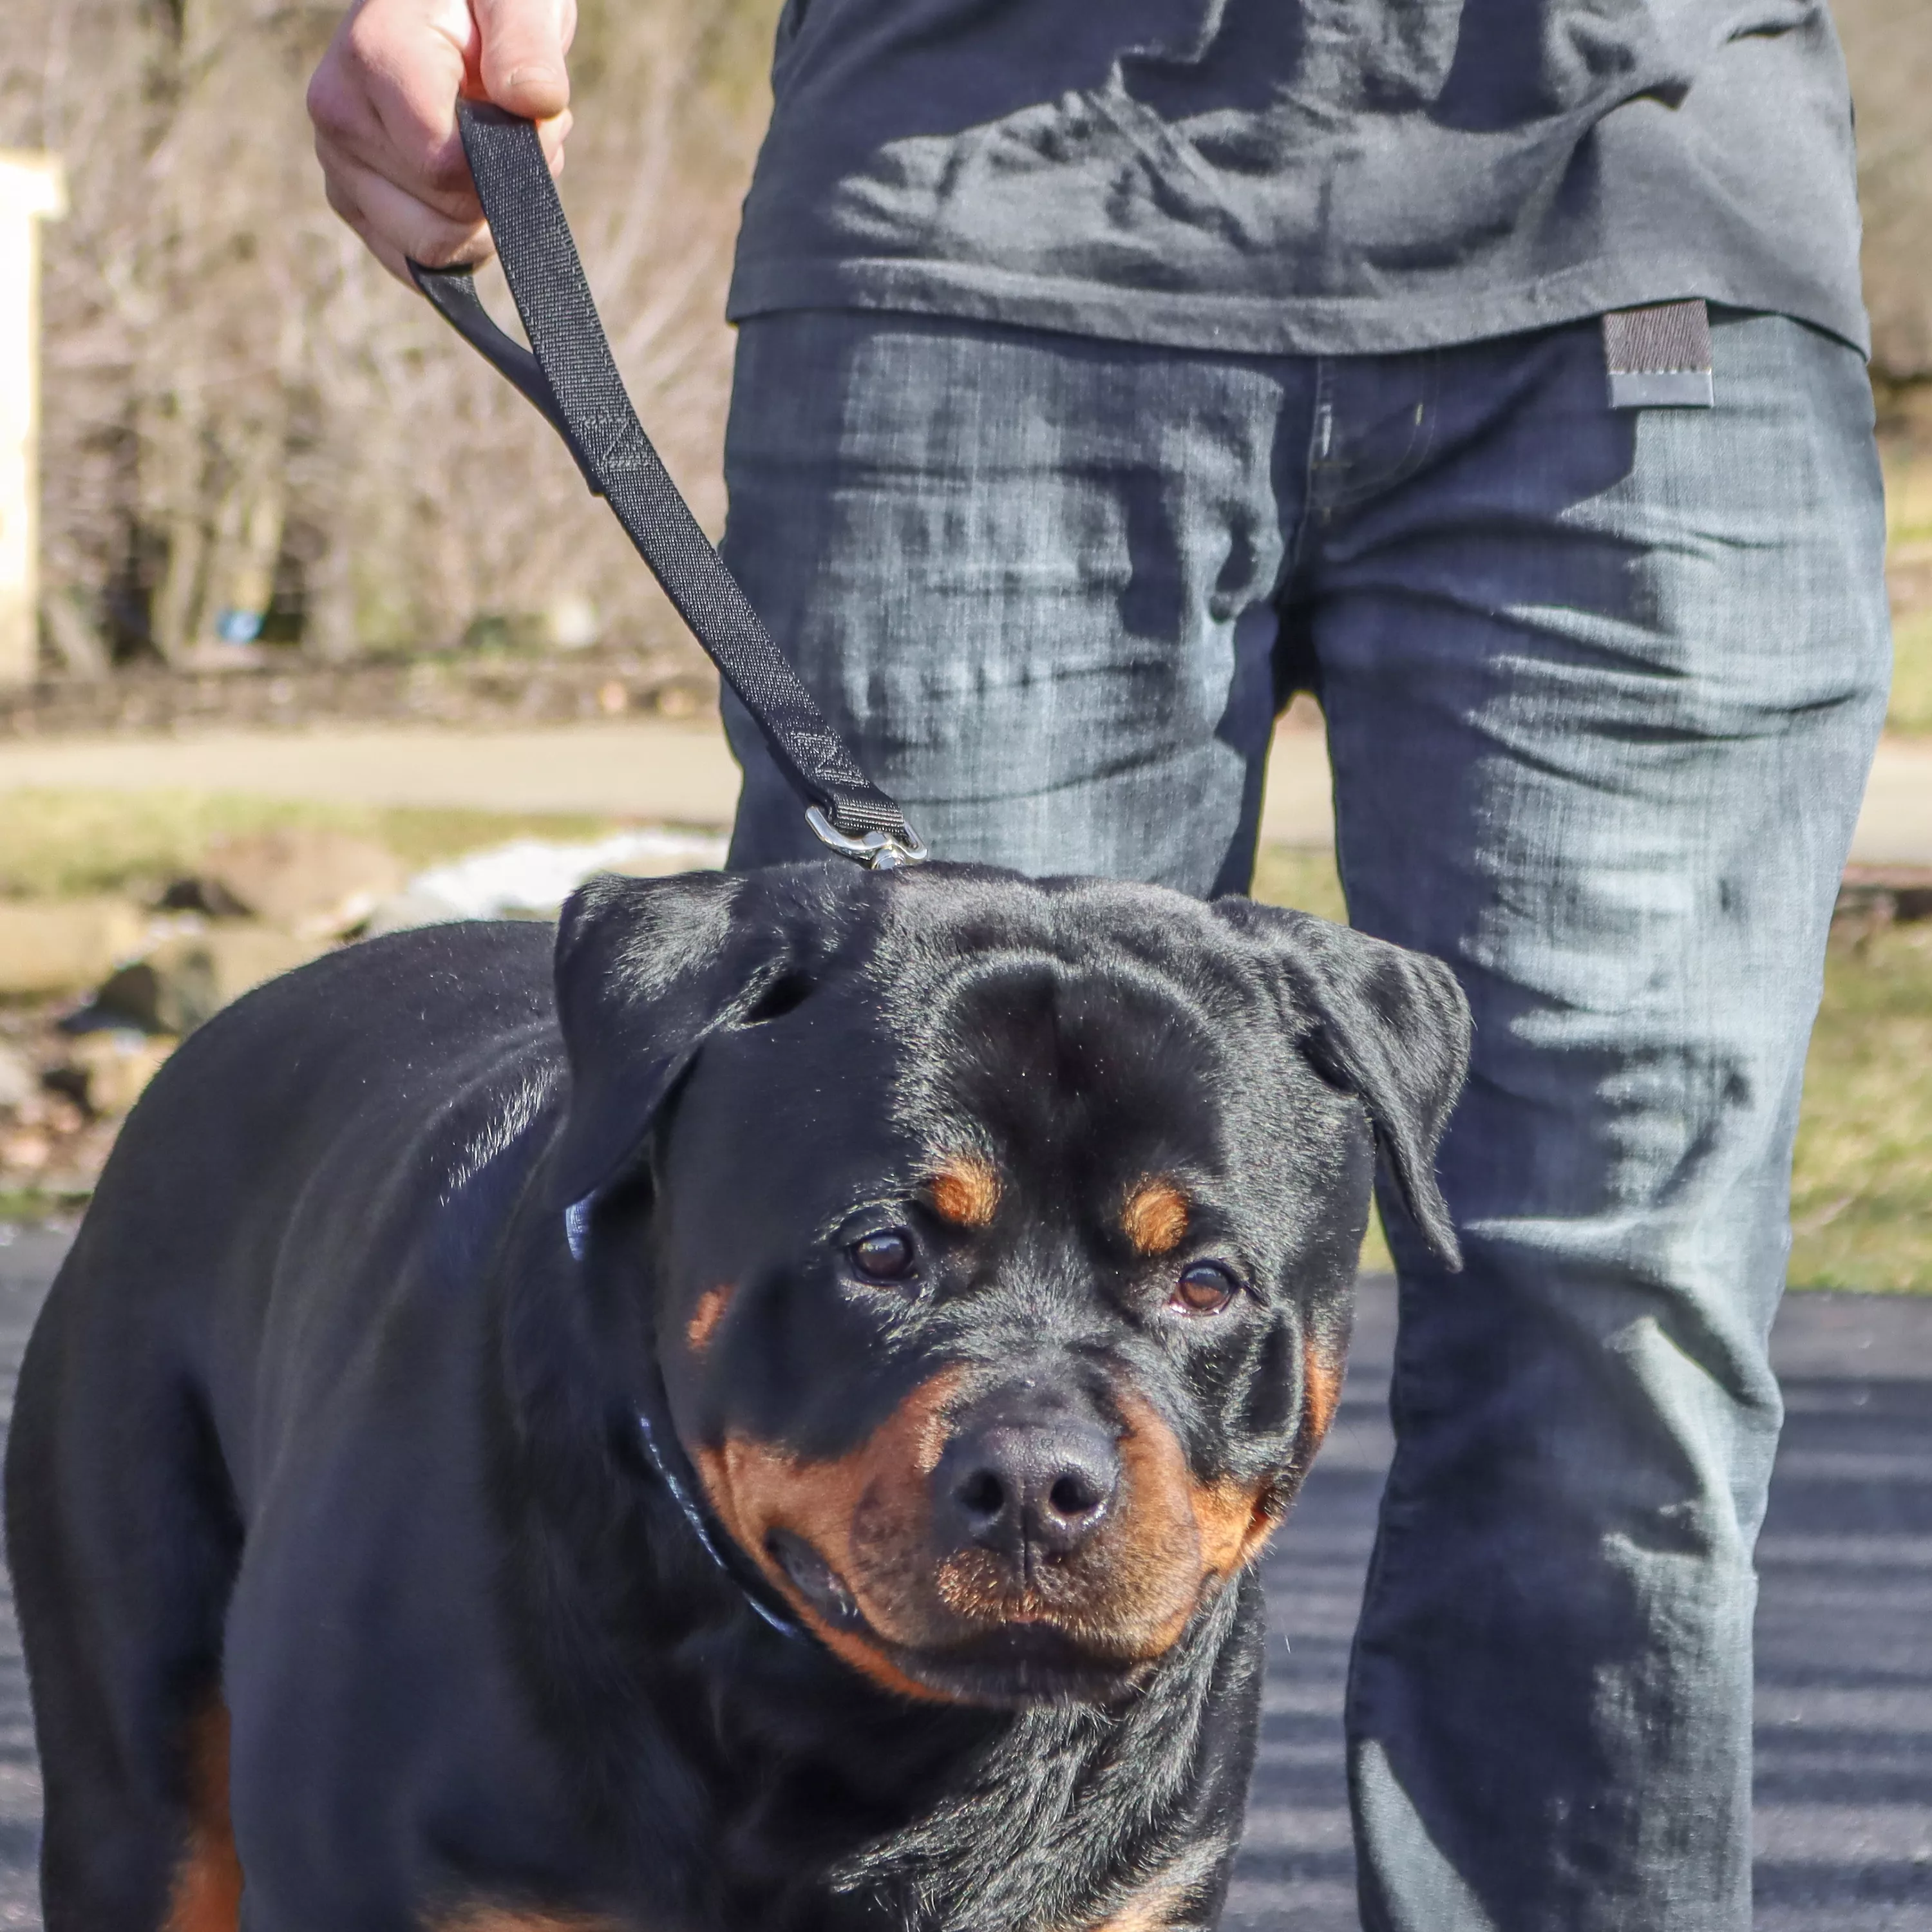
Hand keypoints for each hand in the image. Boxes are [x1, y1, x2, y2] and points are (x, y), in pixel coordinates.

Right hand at [308, 0, 575, 284]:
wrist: (448, 5)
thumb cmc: (484, 0)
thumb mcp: (518, 0)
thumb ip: (528, 46)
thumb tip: (534, 103)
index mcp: (373, 58)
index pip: (446, 168)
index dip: (512, 161)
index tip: (536, 112)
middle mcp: (339, 115)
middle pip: (442, 220)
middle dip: (502, 191)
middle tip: (514, 127)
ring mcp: (339, 163)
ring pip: (430, 250)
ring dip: (484, 217)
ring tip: (490, 148)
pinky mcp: (352, 200)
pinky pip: (415, 264)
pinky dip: (461, 239)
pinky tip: (471, 186)